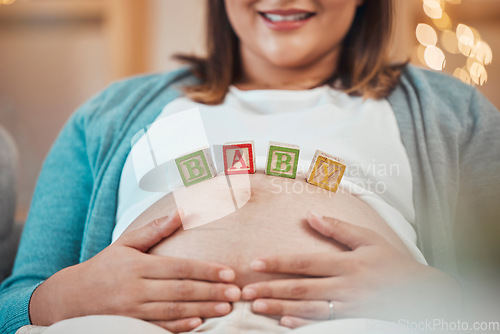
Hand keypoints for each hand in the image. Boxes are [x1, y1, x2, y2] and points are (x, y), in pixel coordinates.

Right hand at [30, 210, 240, 332]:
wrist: (71, 297)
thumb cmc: (105, 266)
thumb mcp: (126, 243)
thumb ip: (155, 229)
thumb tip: (182, 210)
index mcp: (137, 265)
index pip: (179, 268)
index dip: (205, 270)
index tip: (228, 272)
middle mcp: (136, 289)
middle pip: (180, 291)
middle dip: (211, 291)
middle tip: (236, 292)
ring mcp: (133, 311)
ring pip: (173, 311)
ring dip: (202, 310)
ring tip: (226, 309)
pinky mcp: (130, 325)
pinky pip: (158, 328)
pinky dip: (179, 327)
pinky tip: (198, 324)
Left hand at [241, 212, 461, 328]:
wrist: (423, 294)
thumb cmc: (393, 263)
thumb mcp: (369, 239)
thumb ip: (338, 228)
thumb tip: (311, 215)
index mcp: (348, 263)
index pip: (305, 262)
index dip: (279, 263)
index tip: (255, 262)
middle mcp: (346, 286)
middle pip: (301, 289)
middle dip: (271, 289)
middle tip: (246, 291)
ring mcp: (350, 307)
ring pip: (309, 309)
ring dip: (281, 309)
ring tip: (257, 307)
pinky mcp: (355, 321)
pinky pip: (325, 324)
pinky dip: (305, 325)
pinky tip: (285, 324)